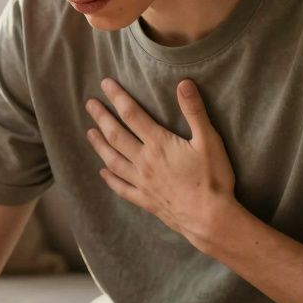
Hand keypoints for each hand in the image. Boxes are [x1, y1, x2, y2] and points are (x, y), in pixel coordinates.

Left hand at [85, 77, 240, 254]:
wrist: (210, 218)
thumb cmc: (213, 179)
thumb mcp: (209, 140)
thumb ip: (194, 111)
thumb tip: (183, 83)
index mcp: (159, 144)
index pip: (132, 115)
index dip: (117, 97)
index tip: (105, 84)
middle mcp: (144, 161)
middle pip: (116, 135)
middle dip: (101, 117)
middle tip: (89, 104)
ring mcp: (142, 182)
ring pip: (113, 160)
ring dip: (99, 145)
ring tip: (89, 133)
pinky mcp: (145, 200)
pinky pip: (121, 188)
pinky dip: (110, 179)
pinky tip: (103, 173)